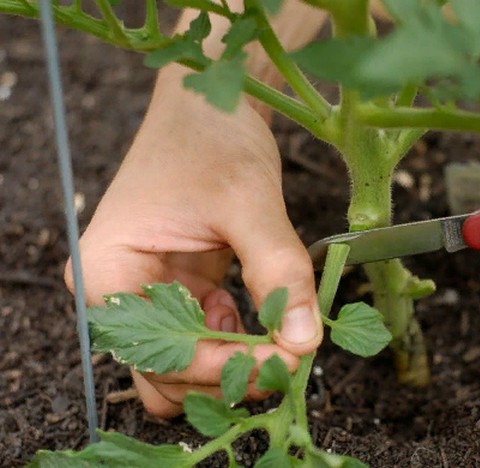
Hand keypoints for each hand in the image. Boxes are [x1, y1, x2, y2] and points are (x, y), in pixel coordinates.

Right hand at [65, 64, 321, 417]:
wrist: (209, 105)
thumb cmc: (213, 140)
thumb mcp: (249, 203)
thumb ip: (278, 272)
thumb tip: (304, 342)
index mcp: (107, 272)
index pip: (162, 353)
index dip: (227, 366)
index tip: (289, 360)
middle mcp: (116, 293)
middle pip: (167, 372)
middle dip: (230, 371)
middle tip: (293, 356)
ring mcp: (147, 294)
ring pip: (186, 364)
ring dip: (233, 362)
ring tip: (282, 339)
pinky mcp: (178, 289)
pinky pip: (204, 337)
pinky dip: (237, 339)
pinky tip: (262, 312)